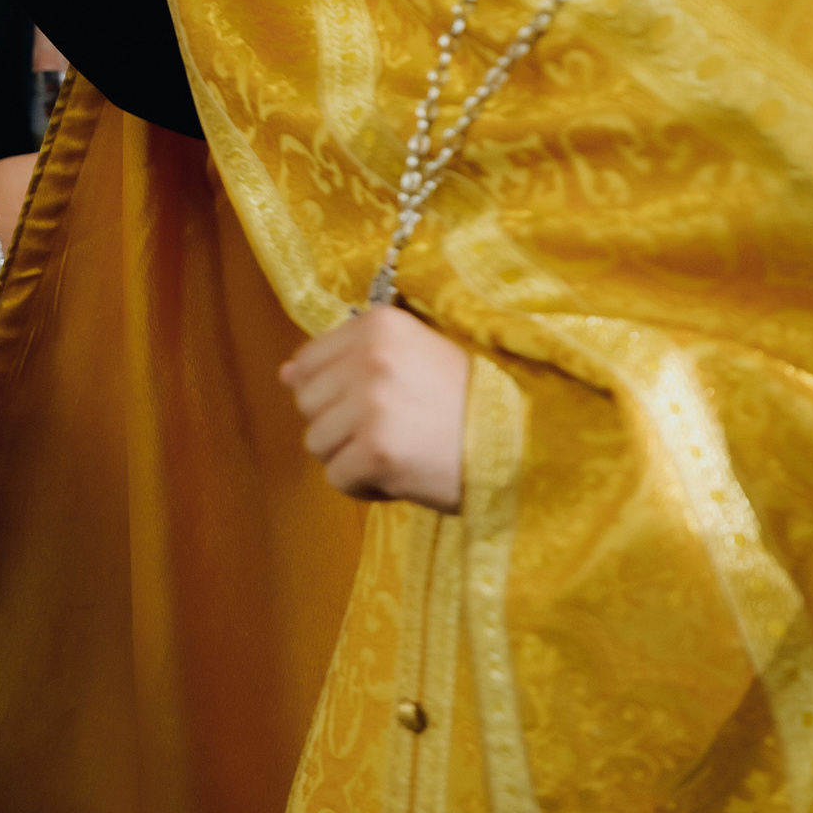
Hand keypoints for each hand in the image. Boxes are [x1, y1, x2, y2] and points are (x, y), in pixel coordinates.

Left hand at [277, 306, 468, 512]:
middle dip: (340, 425)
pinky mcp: (376, 451)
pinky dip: (365, 487)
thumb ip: (348, 360)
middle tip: (390, 432)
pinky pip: (337, 478)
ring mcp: (370, 405)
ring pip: (317, 443)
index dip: (333, 392)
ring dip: (351, 458)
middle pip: (307, 403)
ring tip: (398, 454)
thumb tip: (285, 374)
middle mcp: (369, 358)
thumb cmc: (472, 400)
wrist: (528, 441)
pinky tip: (401, 477)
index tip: (370, 403)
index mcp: (377, 325)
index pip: (308, 361)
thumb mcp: (413, 357)